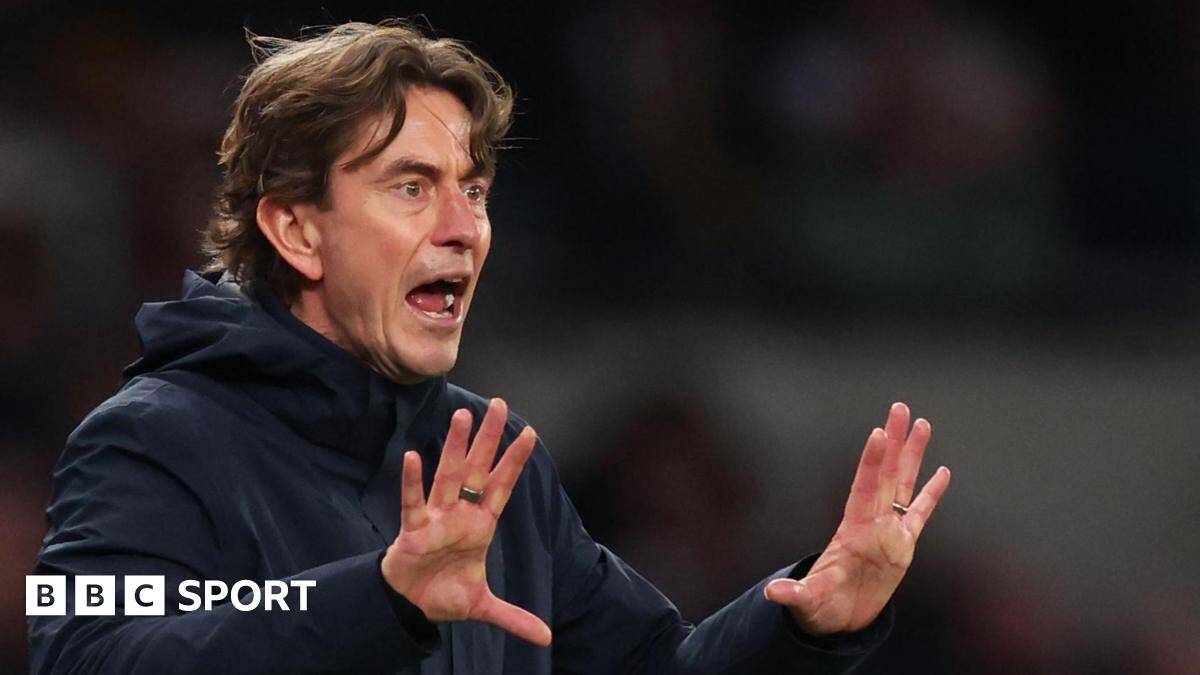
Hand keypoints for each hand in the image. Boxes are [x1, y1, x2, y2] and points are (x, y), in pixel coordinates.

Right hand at [380, 398, 550, 645]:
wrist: (410, 607)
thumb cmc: (444, 594)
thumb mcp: (484, 606)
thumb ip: (514, 617)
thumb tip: (546, 636)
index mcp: (480, 526)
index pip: (504, 487)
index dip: (516, 462)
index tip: (531, 434)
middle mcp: (460, 514)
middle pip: (479, 470)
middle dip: (489, 439)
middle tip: (500, 405)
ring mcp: (436, 518)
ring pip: (447, 476)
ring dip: (454, 448)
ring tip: (461, 416)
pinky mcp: (413, 530)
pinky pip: (412, 502)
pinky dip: (412, 481)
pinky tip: (413, 457)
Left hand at [765, 402, 950, 633]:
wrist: (835, 619)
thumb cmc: (819, 606)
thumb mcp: (807, 600)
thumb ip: (795, 594)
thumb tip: (773, 594)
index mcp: (852, 529)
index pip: (864, 487)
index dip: (871, 461)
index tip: (879, 432)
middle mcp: (872, 521)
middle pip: (887, 473)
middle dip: (894, 441)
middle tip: (901, 408)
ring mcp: (888, 530)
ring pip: (905, 483)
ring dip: (914, 455)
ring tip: (923, 424)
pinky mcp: (903, 545)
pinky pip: (921, 512)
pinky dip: (932, 493)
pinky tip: (942, 471)